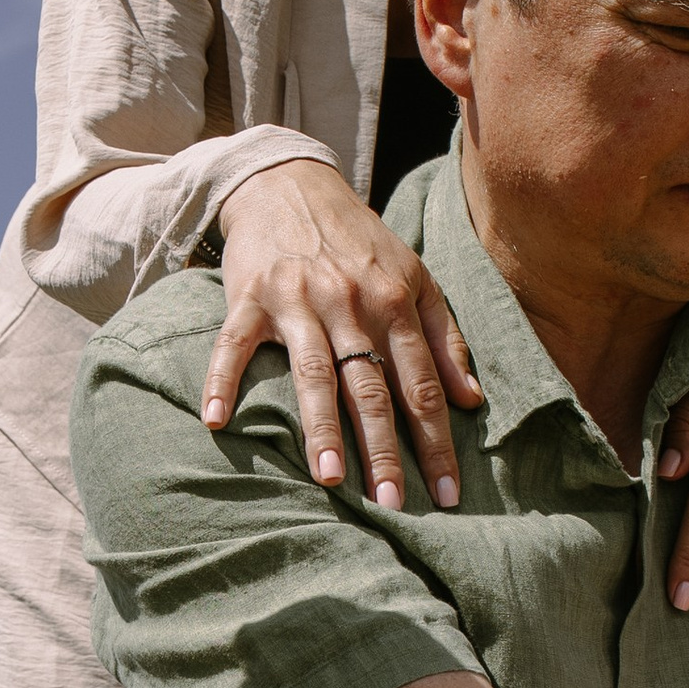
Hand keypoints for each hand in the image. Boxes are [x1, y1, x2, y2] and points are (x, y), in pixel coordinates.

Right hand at [204, 161, 481, 508]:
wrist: (291, 183)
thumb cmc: (359, 241)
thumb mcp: (414, 278)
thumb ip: (444, 338)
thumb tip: (472, 400)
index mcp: (395, 301)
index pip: (422, 384)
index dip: (436, 441)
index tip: (448, 493)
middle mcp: (350, 302)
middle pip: (371, 386)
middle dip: (385, 449)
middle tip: (392, 505)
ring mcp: (297, 300)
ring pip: (313, 372)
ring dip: (320, 427)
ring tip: (328, 479)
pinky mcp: (249, 297)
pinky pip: (234, 345)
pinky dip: (222, 380)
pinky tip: (216, 421)